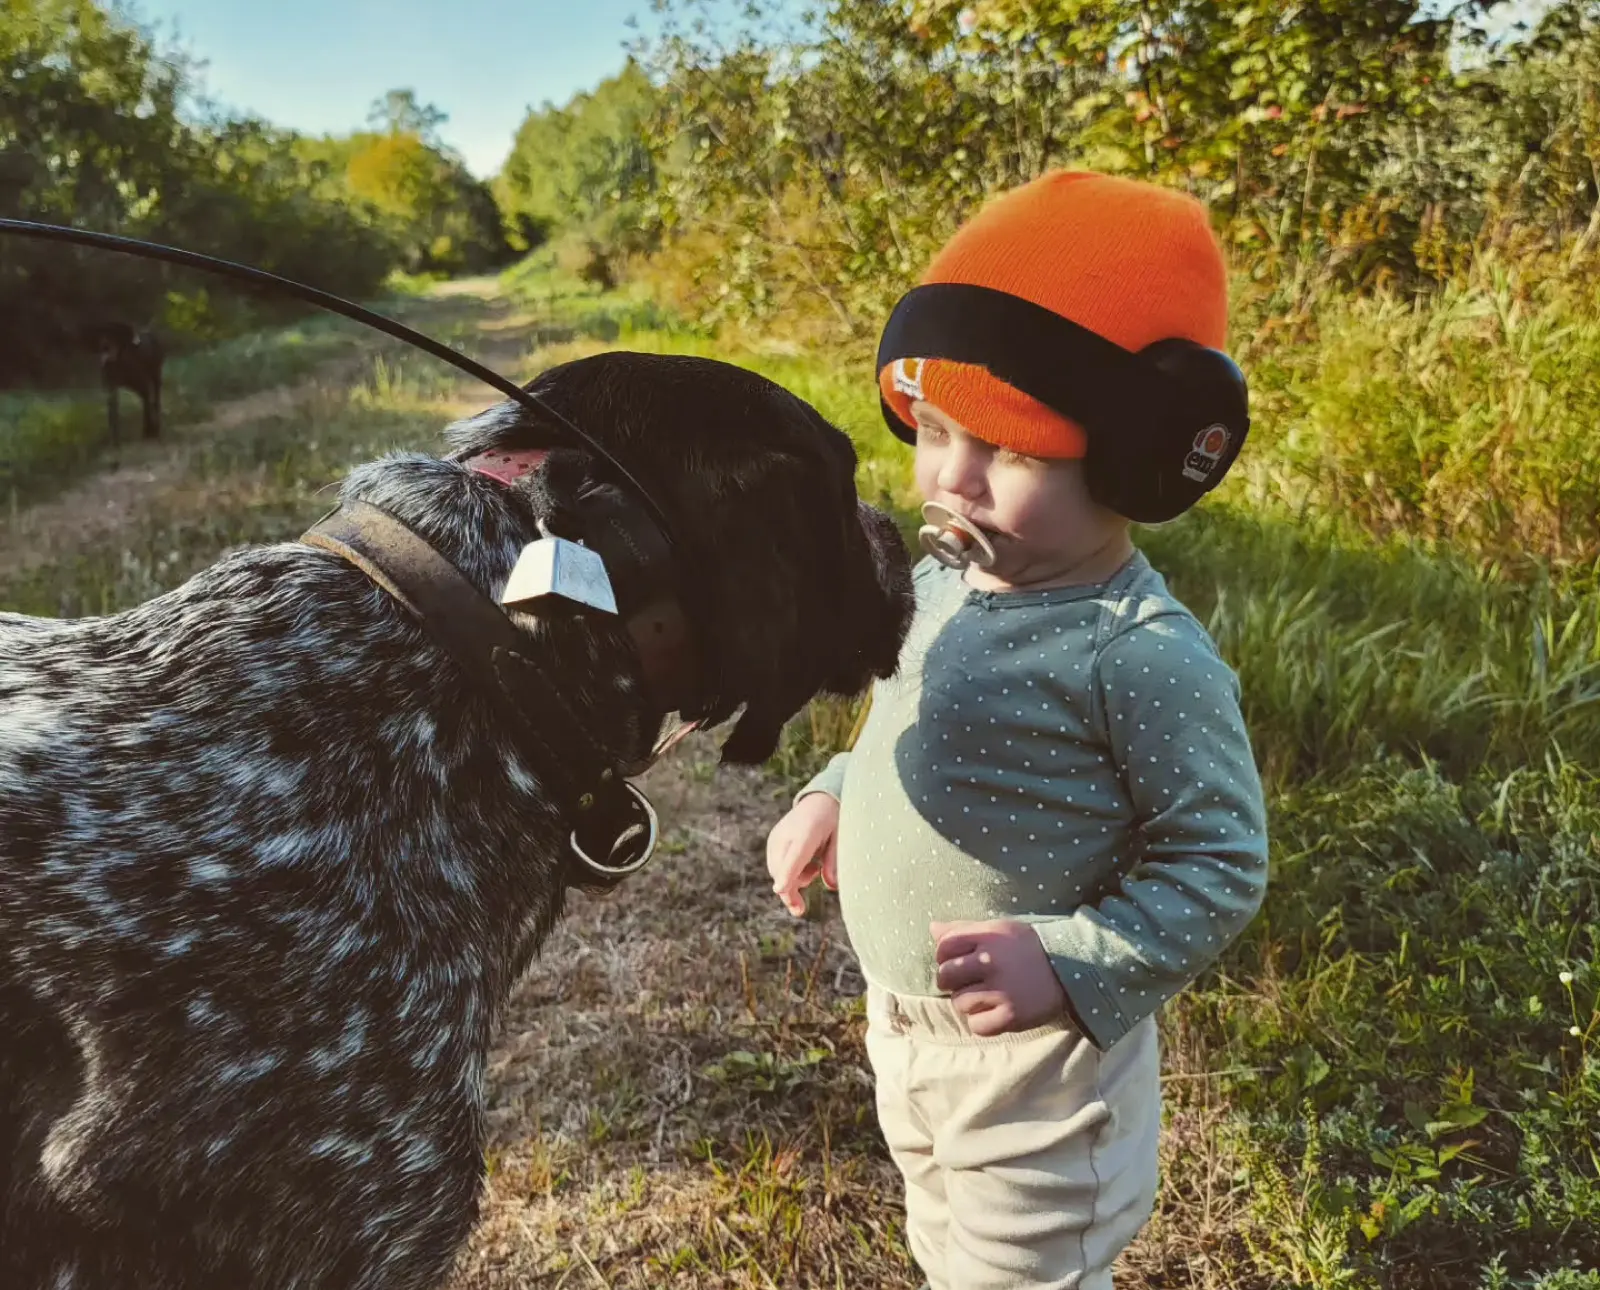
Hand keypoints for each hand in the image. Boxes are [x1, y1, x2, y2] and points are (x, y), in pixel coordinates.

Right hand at [765, 793, 840, 916]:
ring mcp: (776, 838)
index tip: (780, 890)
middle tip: (800, 910)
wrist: (819, 801)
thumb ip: (834, 861)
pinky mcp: (773, 842)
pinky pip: (777, 867)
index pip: (795, 856)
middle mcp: (786, 834)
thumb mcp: (840, 838)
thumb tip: (831, 886)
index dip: (788, 875)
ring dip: (791, 881)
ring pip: (777, 872)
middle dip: (790, 891)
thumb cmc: (833, 820)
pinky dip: (789, 874)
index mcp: (807, 832)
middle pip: (781, 870)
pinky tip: (809, 866)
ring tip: (814, 870)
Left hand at [931, 919, 1069, 1036]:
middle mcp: (992, 963)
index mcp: (988, 938)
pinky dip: (982, 1022)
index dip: (945, 957)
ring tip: (988, 996)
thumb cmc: (1028, 947)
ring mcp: (1001, 991)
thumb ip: (964, 929)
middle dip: (953, 981)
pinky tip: (995, 1012)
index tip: (958, 962)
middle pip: (945, 977)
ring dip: (969, 1003)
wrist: (1071, 970)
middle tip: (971, 982)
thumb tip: (932, 929)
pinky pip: (976, 1025)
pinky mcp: (1011, 1016)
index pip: (944, 948)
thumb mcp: (999, 929)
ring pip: (959, 1003)